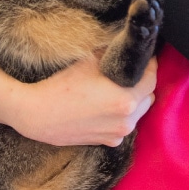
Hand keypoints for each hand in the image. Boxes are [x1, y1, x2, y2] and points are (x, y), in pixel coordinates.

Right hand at [0, 56, 157, 147]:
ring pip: (138, 113)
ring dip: (134, 100)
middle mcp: (126, 120)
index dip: (149, 66)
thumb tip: (123, 47)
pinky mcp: (107, 142)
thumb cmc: (61, 87)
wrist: (37, 115)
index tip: (145, 57)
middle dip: (142, 83)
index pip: (151, 79)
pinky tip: (107, 105)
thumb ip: (112, 56)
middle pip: (147, 97)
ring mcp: (117, 134)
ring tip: (119, 87)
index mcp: (126, 100)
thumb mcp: (89, 62)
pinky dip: (121, 115)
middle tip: (131, 71)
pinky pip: (123, 125)